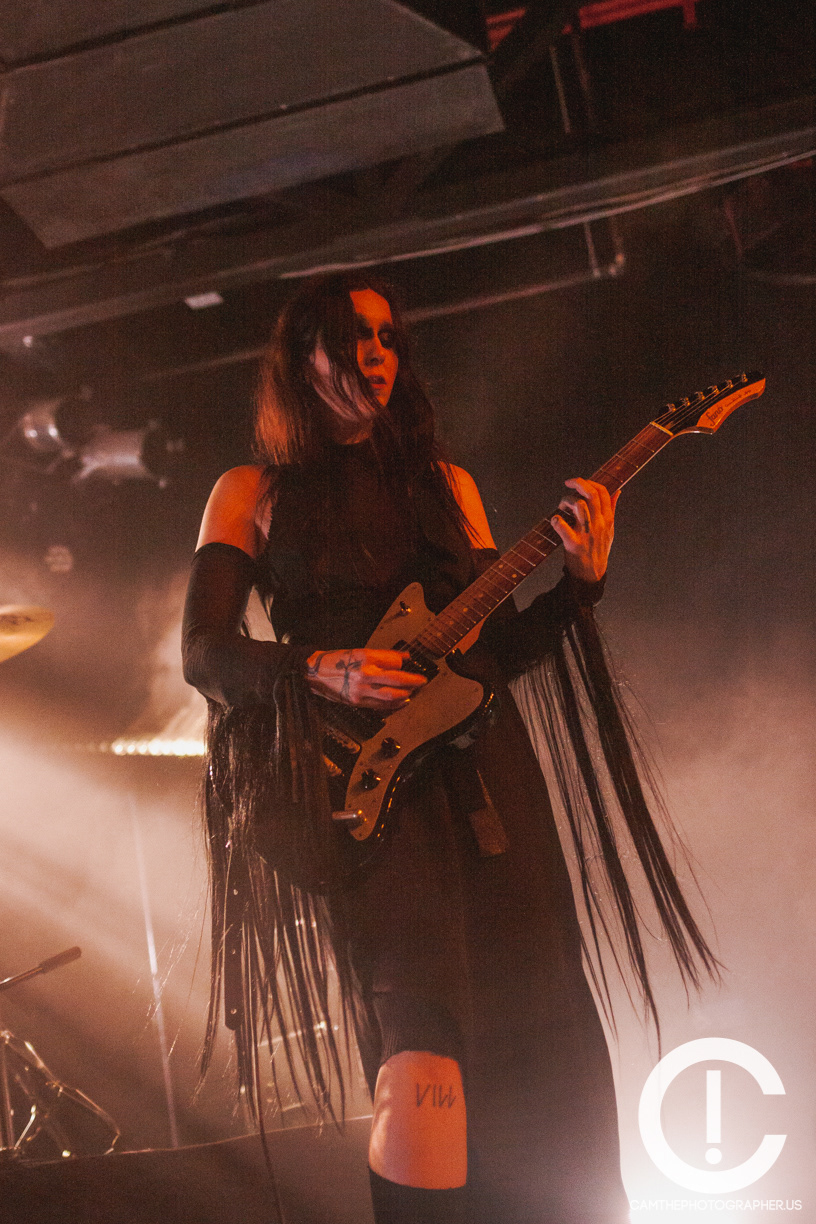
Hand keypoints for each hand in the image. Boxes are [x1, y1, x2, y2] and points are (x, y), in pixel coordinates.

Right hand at [305, 648, 427, 709]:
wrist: (313, 673)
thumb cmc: (335, 661)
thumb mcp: (358, 652)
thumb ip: (381, 656)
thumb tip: (403, 658)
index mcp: (364, 657)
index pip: (393, 661)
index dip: (402, 662)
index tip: (408, 662)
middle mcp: (364, 674)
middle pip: (396, 679)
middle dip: (412, 681)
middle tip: (422, 681)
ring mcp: (361, 690)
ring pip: (391, 695)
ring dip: (406, 694)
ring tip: (413, 691)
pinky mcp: (357, 702)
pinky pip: (381, 706)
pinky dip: (394, 705)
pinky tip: (402, 702)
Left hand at [551, 478, 618, 582]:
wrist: (592, 574)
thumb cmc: (599, 549)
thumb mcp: (610, 530)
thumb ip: (612, 509)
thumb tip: (618, 491)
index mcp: (607, 519)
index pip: (603, 492)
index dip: (590, 482)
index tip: (577, 483)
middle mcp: (599, 524)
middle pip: (591, 495)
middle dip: (578, 483)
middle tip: (568, 483)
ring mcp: (587, 533)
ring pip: (579, 506)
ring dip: (567, 500)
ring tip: (561, 507)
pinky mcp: (574, 544)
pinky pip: (563, 528)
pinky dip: (556, 521)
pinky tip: (555, 520)